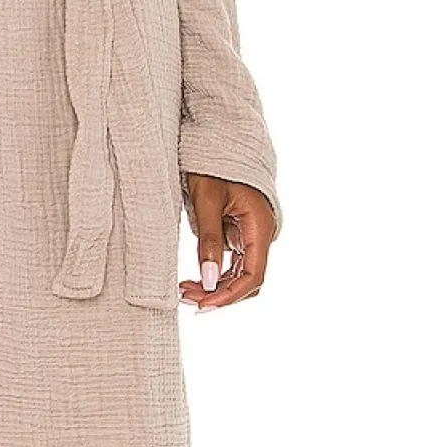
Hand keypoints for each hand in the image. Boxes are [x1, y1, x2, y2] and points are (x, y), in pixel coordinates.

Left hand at [178, 176, 274, 311]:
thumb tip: (210, 280)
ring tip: (184, 292)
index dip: (229, 296)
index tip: (203, 305)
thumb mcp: (206, 201)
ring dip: (215, 287)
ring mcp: (252, 235)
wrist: (217, 141)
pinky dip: (215, 274)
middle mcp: (261, 234)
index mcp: (260, 226)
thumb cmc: (211, 166)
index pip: (253, 276)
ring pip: (239, 275)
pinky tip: (193, 280)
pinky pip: (232, 264)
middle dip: (219, 294)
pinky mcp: (240, 234)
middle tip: (185, 299)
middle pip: (247, 280)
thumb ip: (209, 241)